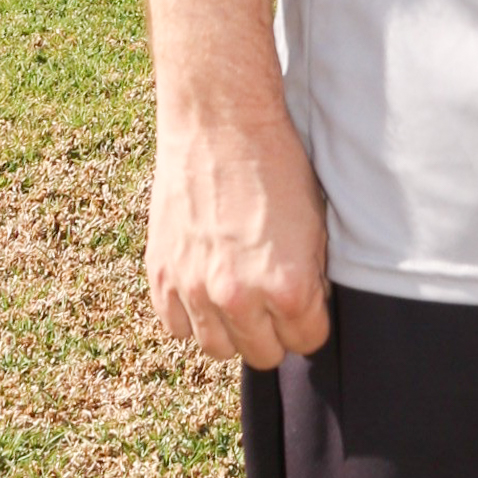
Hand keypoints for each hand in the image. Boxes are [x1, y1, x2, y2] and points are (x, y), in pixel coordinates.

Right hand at [146, 105, 331, 369]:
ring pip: (218, 349)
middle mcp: (240, 297)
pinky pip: (177, 327)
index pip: (307, 341)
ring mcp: (195, 290)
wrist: (221, 124)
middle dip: (275, 331)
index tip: (307, 303)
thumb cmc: (277, 164)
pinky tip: (206, 286)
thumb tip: (307, 309)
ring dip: (233, 330)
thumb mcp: (316, 221)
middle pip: (263, 354)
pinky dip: (192, 315)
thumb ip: (311, 277)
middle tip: (275, 301)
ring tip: (241, 297)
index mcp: (288, 286)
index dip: (311, 321)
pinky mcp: (161, 277)